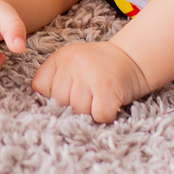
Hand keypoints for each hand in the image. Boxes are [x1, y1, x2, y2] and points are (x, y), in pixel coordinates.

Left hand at [31, 41, 150, 123]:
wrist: (132, 58)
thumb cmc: (99, 69)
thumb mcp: (71, 66)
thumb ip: (54, 82)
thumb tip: (43, 113)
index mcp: (60, 58)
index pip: (41, 88)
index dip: (53, 98)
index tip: (67, 94)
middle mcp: (72, 63)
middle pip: (59, 103)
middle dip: (72, 107)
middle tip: (88, 97)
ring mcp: (90, 73)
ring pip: (78, 111)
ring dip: (90, 113)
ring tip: (98, 99)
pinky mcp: (107, 86)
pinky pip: (98, 115)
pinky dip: (105, 116)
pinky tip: (109, 104)